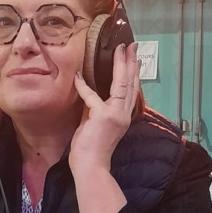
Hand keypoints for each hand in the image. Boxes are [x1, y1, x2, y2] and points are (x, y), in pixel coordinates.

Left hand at [69, 42, 140, 174]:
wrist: (90, 167)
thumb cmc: (90, 149)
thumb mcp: (95, 123)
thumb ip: (96, 108)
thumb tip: (90, 92)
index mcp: (123, 116)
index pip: (131, 90)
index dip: (133, 73)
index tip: (134, 58)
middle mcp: (123, 114)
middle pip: (131, 83)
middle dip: (131, 62)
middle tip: (132, 45)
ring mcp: (115, 115)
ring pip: (121, 84)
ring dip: (121, 65)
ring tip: (121, 49)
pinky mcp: (102, 117)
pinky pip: (91, 96)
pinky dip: (83, 86)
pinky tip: (77, 76)